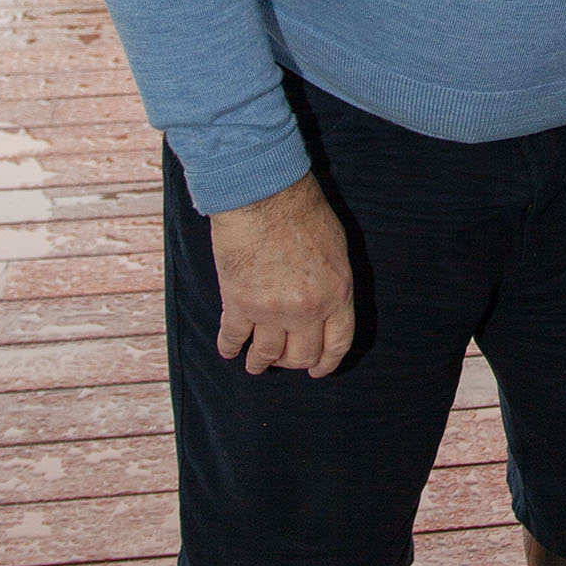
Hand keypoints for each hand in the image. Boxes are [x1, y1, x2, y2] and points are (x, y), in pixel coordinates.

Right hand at [209, 171, 354, 377]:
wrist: (264, 195)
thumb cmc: (302, 211)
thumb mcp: (336, 247)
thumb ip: (332, 281)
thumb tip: (327, 303)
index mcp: (337, 294)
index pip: (337, 343)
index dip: (327, 362)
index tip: (317, 370)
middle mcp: (307, 310)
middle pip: (302, 354)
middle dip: (292, 362)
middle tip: (283, 362)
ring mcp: (272, 310)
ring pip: (267, 354)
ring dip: (260, 363)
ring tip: (254, 365)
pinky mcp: (239, 304)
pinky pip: (233, 337)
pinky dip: (230, 347)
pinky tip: (228, 350)